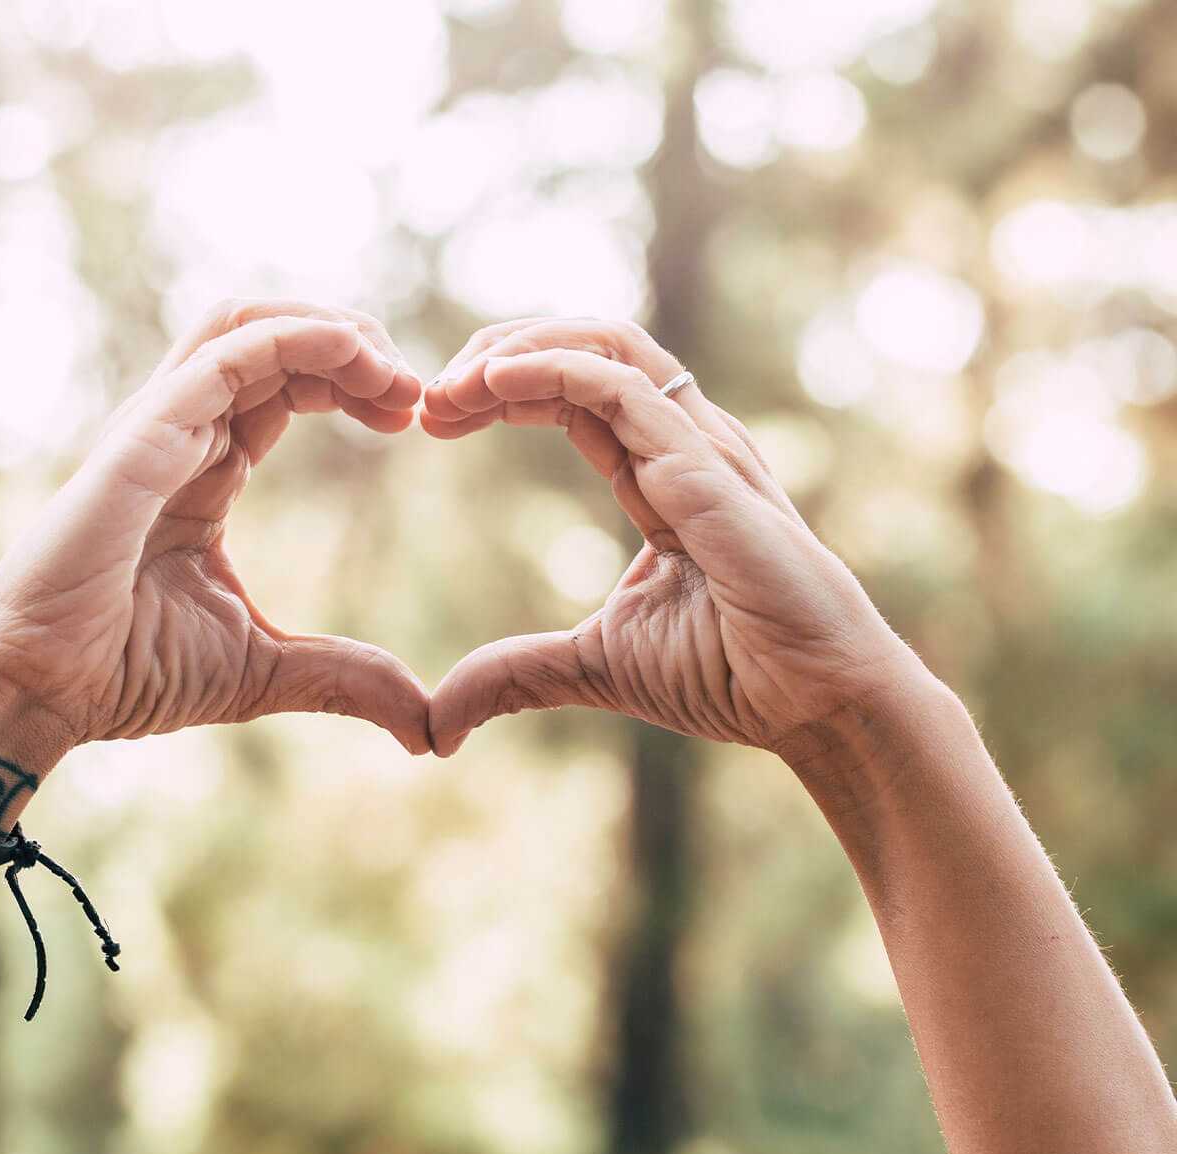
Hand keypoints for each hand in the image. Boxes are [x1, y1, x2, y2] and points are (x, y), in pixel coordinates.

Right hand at [0, 300, 431, 757]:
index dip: (352, 382)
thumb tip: (424, 727)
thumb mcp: (264, 671)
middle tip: (415, 391)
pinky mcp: (141, 435)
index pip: (282, 384)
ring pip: (245, 320)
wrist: (40, 692)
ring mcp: (156, 426)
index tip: (412, 417)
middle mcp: (177, 433)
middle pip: (271, 336)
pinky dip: (297, 339)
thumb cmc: (125, 675)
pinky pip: (226, 355)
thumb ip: (343, 677)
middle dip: (354, 344)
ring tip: (390, 370)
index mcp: (200, 470)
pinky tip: (354, 361)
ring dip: (329, 327)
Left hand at [421, 317, 926, 759]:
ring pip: (604, 345)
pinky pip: (620, 387)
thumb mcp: (590, 666)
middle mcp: (681, 443)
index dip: (498, 391)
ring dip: (516, 349)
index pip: (570, 394)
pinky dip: (549, 369)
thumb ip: (515, 674)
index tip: (429, 420)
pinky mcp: (706, 467)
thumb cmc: (730, 676)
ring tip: (448, 383)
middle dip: (497, 353)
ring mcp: (699, 446)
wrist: (815, 703)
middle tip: (423, 393)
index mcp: (658, 472)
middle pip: (583, 349)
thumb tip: (439, 722)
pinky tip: (490, 384)